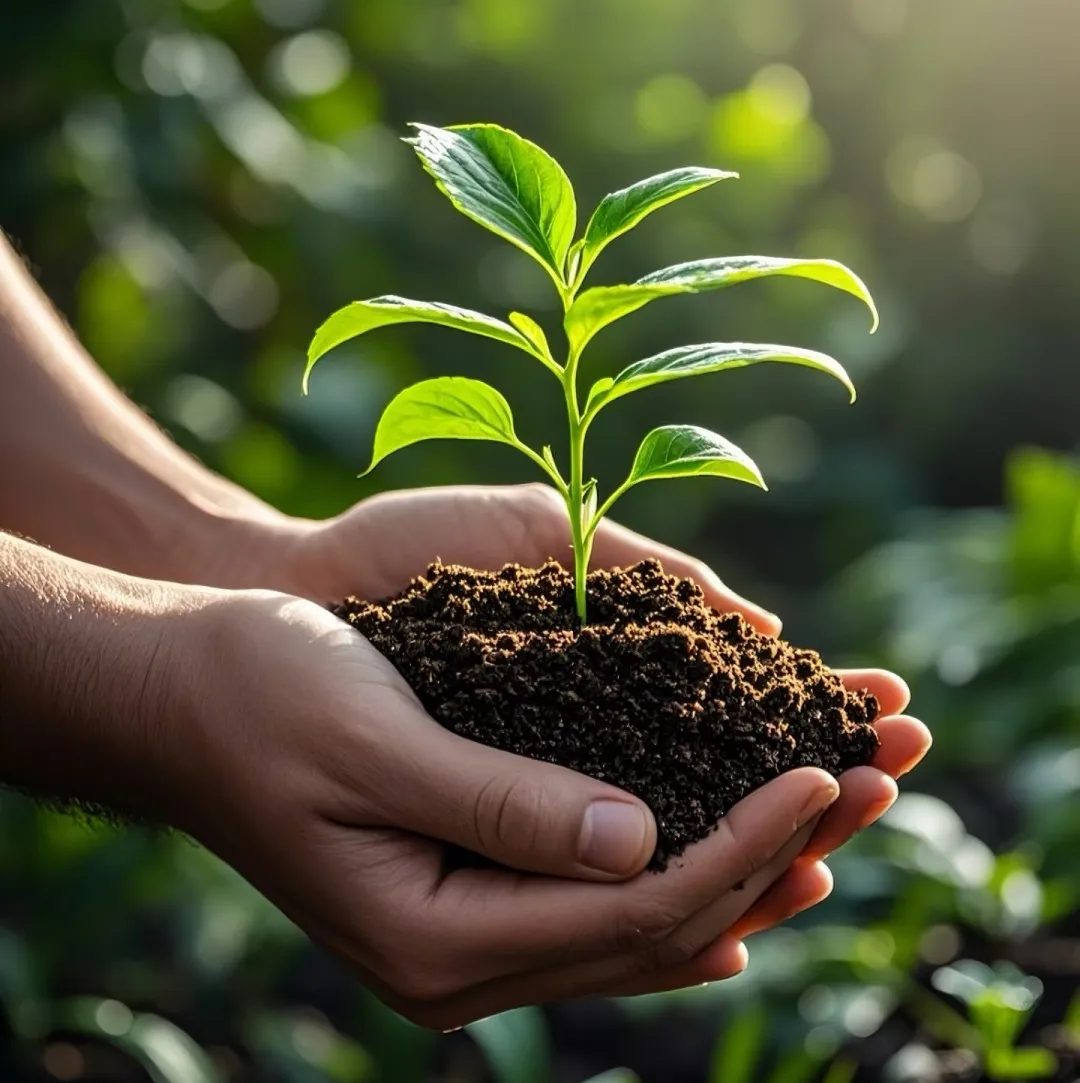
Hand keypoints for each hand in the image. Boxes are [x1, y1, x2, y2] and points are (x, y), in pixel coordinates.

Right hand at [169, 587, 844, 1027]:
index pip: (629, 911)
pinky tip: (733, 864)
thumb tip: (642, 844)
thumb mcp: (374, 742)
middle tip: (868, 784)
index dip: (739, 843)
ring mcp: (460, 938)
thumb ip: (503, 805)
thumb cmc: (260, 696)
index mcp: (431, 938)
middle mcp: (455, 964)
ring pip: (635, 926)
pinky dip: (674, 877)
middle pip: (653, 930)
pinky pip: (594, 909)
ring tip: (833, 819)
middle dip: (769, 855)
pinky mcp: (463, 893)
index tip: (820, 772)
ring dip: (740, 867)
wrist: (178, 696)